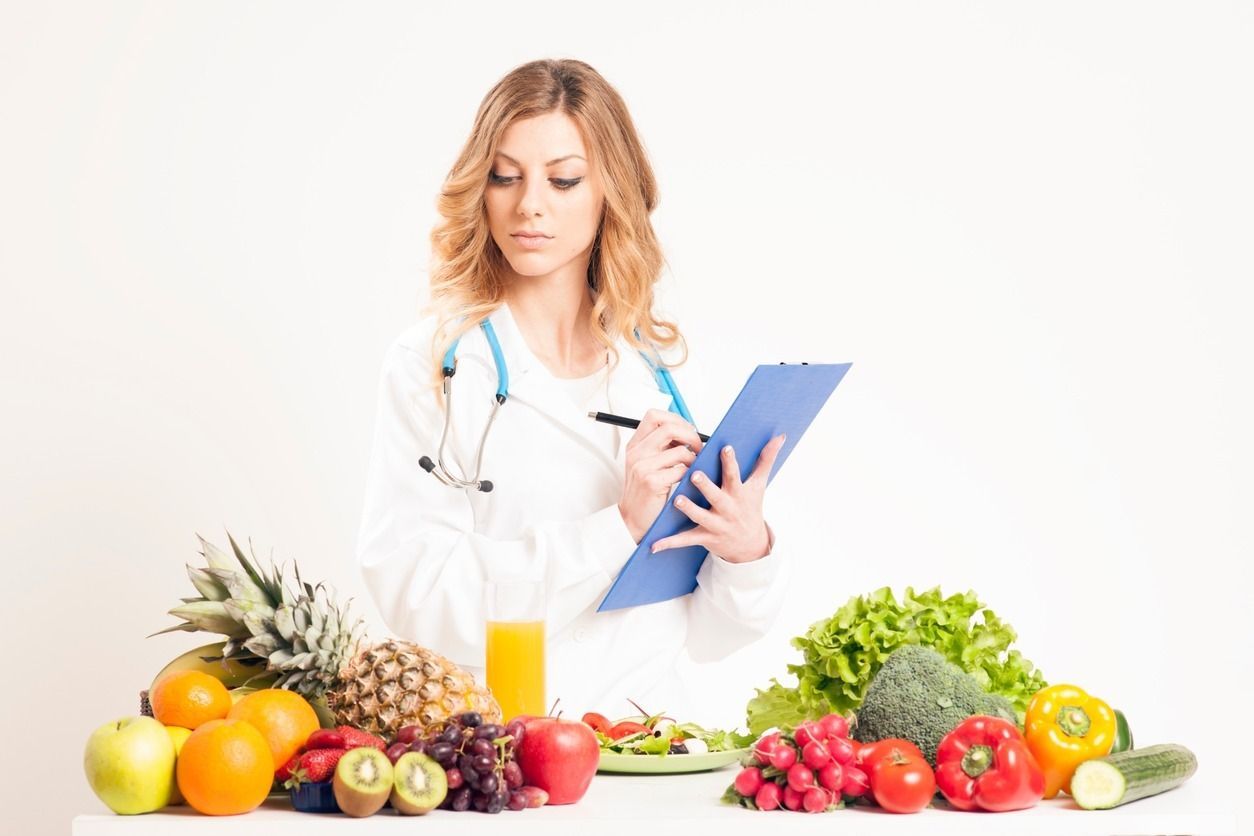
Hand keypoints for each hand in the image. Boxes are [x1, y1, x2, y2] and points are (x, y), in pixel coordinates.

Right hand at [618, 409, 704, 542]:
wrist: (631, 520)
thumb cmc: (644, 493)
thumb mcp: (645, 464)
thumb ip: (660, 447)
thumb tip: (687, 432)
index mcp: (635, 445)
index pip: (654, 416)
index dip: (675, 419)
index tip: (686, 431)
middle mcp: (636, 453)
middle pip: (669, 428)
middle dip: (691, 435)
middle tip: (698, 447)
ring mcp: (642, 467)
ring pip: (680, 450)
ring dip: (694, 458)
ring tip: (694, 466)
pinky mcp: (652, 482)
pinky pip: (681, 470)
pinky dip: (690, 473)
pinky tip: (688, 479)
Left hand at [651, 433, 785, 563]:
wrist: (750, 544)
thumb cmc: (750, 507)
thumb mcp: (759, 485)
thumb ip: (766, 459)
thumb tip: (779, 436)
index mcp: (739, 493)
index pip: (735, 476)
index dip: (731, 463)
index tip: (725, 448)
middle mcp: (727, 509)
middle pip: (716, 496)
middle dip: (706, 486)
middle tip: (695, 474)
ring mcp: (715, 524)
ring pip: (700, 516)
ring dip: (689, 509)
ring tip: (676, 499)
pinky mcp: (704, 537)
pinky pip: (685, 540)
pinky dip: (669, 542)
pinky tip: (654, 544)